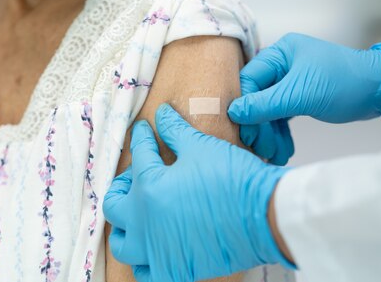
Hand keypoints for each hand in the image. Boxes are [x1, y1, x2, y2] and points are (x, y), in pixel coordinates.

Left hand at [103, 104, 293, 281]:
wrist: (266, 217)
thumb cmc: (234, 180)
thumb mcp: (200, 147)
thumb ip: (174, 131)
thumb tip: (163, 114)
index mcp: (148, 188)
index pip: (138, 156)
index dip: (141, 137)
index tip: (143, 130)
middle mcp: (144, 223)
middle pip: (114, 206)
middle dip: (121, 187)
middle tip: (134, 177)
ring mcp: (157, 251)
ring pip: (122, 244)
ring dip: (124, 228)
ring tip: (136, 216)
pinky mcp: (175, 271)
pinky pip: (145, 272)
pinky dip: (143, 261)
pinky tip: (152, 247)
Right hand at [228, 33, 380, 159]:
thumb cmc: (345, 84)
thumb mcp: (301, 95)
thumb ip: (265, 104)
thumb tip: (233, 112)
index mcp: (280, 53)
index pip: (249, 80)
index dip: (244, 107)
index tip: (245, 132)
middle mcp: (282, 64)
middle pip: (256, 96)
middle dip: (258, 124)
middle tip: (262, 149)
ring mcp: (290, 81)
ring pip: (267, 109)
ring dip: (269, 133)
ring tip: (274, 155)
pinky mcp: (299, 96)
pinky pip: (280, 114)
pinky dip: (279, 132)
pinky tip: (282, 149)